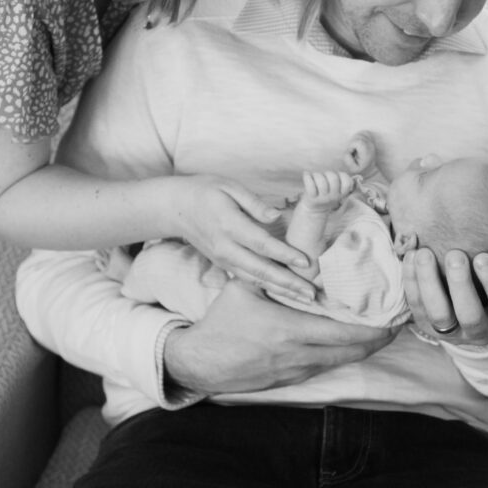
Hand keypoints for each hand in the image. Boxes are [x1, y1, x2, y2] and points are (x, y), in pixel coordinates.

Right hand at [164, 279, 396, 393]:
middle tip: (396, 325)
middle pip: (350, 351)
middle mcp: (298, 355)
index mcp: (290, 330)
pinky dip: (341, 355)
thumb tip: (296, 253)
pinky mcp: (290, 379)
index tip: (393, 318)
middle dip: (376, 339)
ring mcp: (296, 370)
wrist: (201, 363)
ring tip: (379, 332)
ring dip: (361, 349)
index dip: (373, 330)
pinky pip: (325, 367)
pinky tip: (348, 344)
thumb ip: (272, 273)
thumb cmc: (222, 322)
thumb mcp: (244, 288)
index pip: (344, 334)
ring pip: (340, 361)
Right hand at [168, 175, 316, 302]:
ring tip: (304, 300)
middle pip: (260, 269)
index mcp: (229, 225)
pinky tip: (284, 294)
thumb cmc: (206, 191)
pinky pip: (246, 279)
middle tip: (312, 294)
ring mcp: (222, 259)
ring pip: (254, 279)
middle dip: (287, 283)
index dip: (284, 254)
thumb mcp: (229, 187)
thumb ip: (254, 202)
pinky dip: (266, 288)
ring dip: (280, 291)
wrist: (176, 208)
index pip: (261, 244)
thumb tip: (275, 216)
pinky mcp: (222, 264)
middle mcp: (225, 247)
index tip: (306, 262)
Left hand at [401, 247, 487, 345]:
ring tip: (426, 253)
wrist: (476, 301)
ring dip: (430, 283)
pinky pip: (416, 305)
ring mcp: (452, 331)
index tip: (485, 257)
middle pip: (470, 316)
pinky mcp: (426, 324)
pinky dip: (411, 281)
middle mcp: (481, 331)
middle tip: (455, 254)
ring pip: (438, 315)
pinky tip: (411, 256)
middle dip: (461, 285)